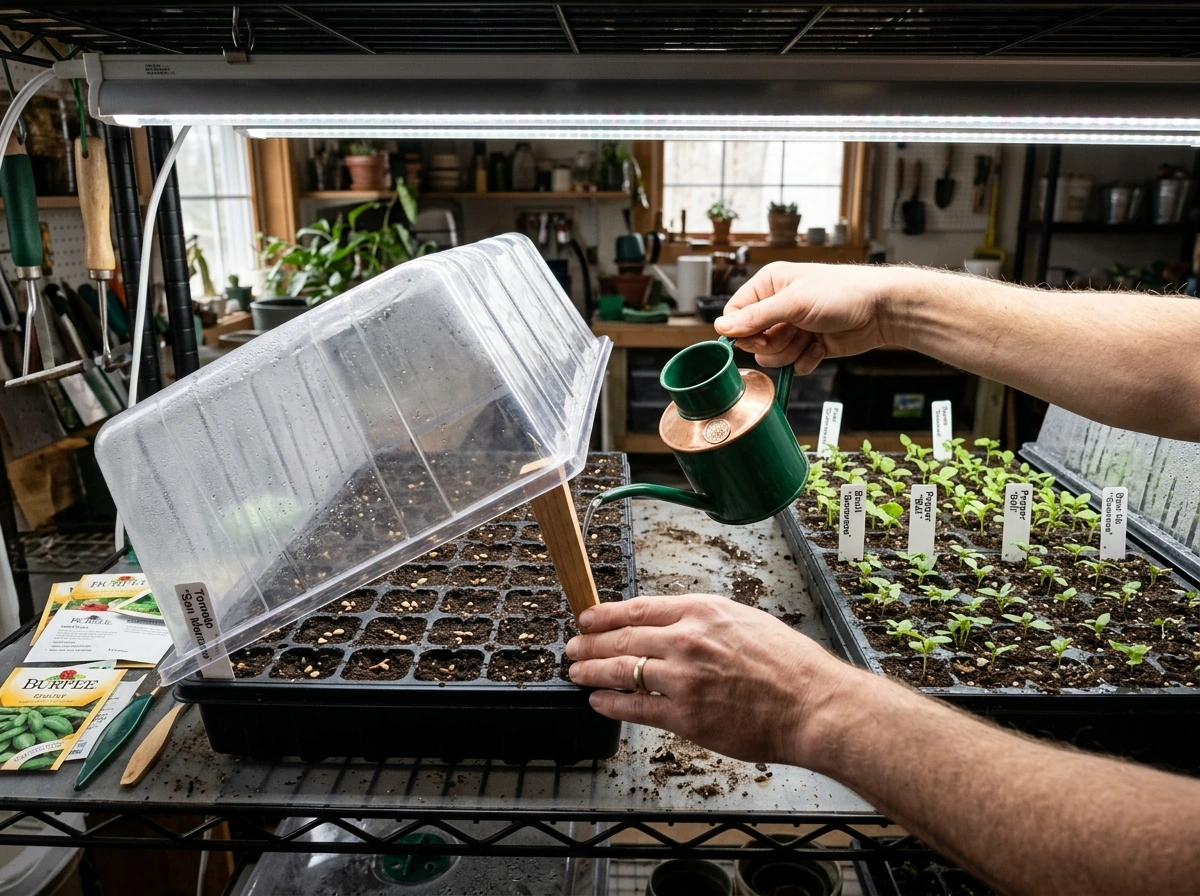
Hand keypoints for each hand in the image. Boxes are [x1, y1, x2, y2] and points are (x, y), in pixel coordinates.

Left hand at [566, 594, 858, 765]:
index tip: (587, 618)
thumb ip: (704, 621)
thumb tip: (670, 626)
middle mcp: (687, 640)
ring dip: (591, 671)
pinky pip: (635, 708)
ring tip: (576, 672)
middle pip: (623, 638)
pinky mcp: (685, 716)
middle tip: (572, 647)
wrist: (814, 704)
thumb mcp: (744, 620)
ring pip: (621, 671)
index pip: (639, 608)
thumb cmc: (790, 665)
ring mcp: (683, 679)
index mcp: (702, 611)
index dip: (606, 614)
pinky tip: (597, 701)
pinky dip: (610, 704)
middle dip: (590, 643)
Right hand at [715, 262, 915, 372]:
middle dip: (771, 343)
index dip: (741, 331)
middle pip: (751, 339)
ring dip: (789, 352)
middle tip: (791, 334)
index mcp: (769, 285)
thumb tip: (723, 327)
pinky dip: (805, 360)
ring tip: (810, 338)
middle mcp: (777, 306)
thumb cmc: (842, 293)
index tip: (756, 338)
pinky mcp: (807, 346)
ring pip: (770, 356)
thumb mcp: (793, 303)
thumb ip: (756, 317)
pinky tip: (820, 347)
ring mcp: (793, 328)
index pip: (735, 313)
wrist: (881, 310)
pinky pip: (791, 364)